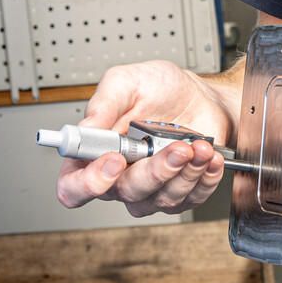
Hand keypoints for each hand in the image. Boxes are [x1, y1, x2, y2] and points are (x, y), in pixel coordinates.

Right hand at [57, 60, 233, 215]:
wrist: (199, 95)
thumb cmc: (160, 89)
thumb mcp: (127, 82)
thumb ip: (103, 103)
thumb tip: (84, 128)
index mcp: (94, 153)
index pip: (73, 186)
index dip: (89, 182)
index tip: (115, 159)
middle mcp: (119, 176)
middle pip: (125, 193)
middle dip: (155, 171)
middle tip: (176, 147)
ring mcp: (151, 188)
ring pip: (161, 200)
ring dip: (185, 172)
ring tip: (197, 145)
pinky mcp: (180, 192)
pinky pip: (190, 199)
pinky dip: (203, 178)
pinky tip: (208, 157)